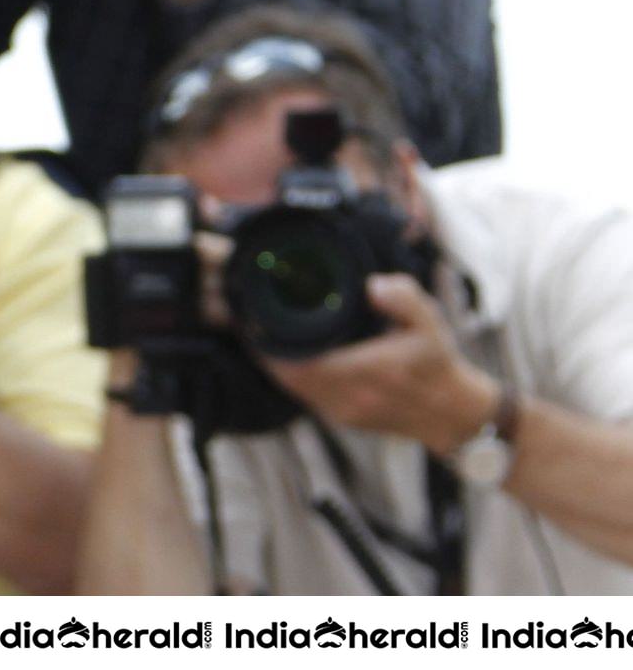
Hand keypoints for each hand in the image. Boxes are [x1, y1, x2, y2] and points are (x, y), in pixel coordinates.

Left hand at [261, 274, 500, 456]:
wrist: (454, 414)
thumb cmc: (439, 364)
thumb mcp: (429, 323)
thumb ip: (404, 298)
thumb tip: (374, 285)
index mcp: (366, 373)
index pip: (299, 364)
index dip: (269, 346)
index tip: (253, 319)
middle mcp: (349, 397)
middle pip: (287, 377)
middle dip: (265, 352)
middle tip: (249, 322)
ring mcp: (344, 412)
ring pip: (293, 389)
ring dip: (276, 365)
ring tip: (262, 334)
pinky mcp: (343, 418)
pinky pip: (305, 396)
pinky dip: (293, 377)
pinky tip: (287, 355)